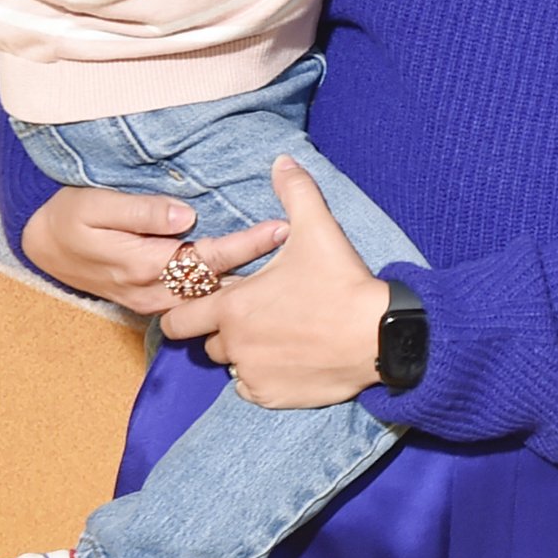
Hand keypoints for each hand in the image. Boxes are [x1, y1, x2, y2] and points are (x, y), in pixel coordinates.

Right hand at [20, 184, 287, 313]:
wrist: (44, 245)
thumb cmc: (72, 216)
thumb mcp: (96, 206)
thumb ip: (140, 212)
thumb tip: (183, 216)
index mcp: (145, 265)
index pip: (208, 257)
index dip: (246, 244)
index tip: (281, 229)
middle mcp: (154, 292)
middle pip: (217, 284)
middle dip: (259, 273)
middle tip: (303, 254)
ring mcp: (154, 303)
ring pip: (210, 301)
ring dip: (247, 290)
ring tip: (291, 274)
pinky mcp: (154, 305)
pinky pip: (197, 305)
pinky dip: (227, 299)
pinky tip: (256, 292)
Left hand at [156, 158, 392, 408]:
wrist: (379, 335)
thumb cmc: (343, 283)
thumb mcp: (318, 229)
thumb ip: (294, 191)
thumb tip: (282, 161)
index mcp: (232, 307)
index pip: (178, 318)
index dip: (190, 308)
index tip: (210, 301)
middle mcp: (233, 345)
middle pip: (205, 343)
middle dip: (221, 330)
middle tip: (252, 316)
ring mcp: (252, 374)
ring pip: (231, 366)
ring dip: (244, 353)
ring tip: (276, 335)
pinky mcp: (272, 396)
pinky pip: (251, 389)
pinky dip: (263, 377)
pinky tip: (287, 358)